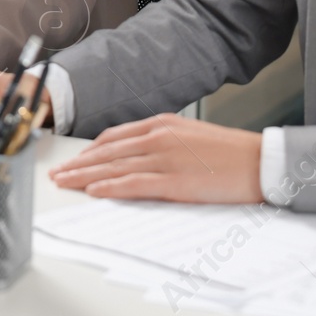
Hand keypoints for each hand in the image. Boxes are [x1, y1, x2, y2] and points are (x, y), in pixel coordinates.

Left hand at [49, 113, 261, 203]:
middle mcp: (158, 137)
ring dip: (84, 176)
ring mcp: (164, 158)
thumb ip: (163, 140)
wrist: (259, 161)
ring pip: (113, 167)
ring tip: (64, 182)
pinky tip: (93, 191)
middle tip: (56, 172)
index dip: (90, 150)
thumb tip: (139, 153)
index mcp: (162, 124)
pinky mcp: (173, 180)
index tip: (74, 159)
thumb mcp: (190, 135)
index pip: (114, 136)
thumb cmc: (229, 151)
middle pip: (107, 152)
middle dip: (78, 163)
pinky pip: (133, 183)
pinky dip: (109, 187)